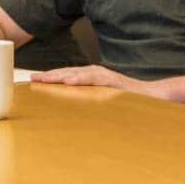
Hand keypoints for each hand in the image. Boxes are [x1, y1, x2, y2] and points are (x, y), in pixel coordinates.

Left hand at [30, 65, 157, 96]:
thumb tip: (70, 111)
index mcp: (91, 77)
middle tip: (32, 79)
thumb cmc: (126, 100)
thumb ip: (88, 101)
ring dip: (59, 76)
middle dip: (49, 76)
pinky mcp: (112, 80)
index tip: (33, 81)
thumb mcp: (102, 100)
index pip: (66, 76)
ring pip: (77, 74)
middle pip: (67, 73)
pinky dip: (80, 80)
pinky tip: (68, 82)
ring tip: (43, 79)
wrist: (152, 97)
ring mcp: (104, 75)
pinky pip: (94, 79)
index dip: (50, 78)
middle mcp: (95, 73)